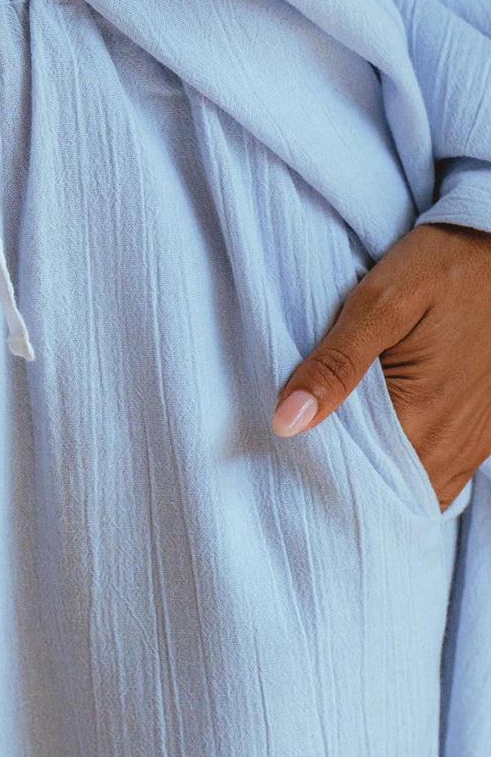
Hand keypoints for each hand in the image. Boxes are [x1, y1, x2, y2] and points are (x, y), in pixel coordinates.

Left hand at [271, 219, 490, 509]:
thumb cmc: (446, 266)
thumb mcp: (381, 301)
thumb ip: (334, 365)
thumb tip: (286, 423)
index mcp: (420, 421)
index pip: (351, 480)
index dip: (313, 473)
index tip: (285, 455)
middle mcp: (451, 448)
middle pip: (382, 491)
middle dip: (343, 479)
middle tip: (304, 449)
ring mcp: (472, 446)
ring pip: (412, 487)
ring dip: (377, 475)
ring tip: (340, 444)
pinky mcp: (484, 436)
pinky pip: (439, 475)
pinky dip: (407, 466)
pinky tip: (382, 439)